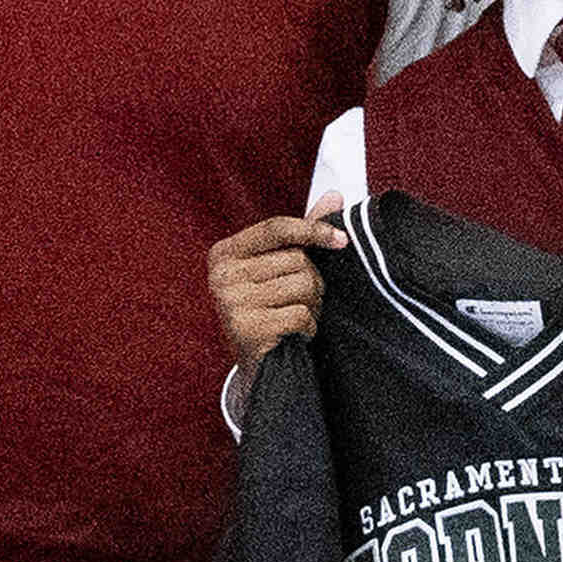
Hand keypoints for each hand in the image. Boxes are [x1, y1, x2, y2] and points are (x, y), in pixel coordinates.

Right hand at [210, 212, 339, 362]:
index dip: (313, 230)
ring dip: (312, 304)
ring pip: (302, 285)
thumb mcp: (279, 267)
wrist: (259, 366)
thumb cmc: (270, 309)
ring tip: (297, 316)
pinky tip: (295, 334)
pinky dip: (308, 326)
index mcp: (224, 252)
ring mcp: (230, 302)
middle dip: (313, 280)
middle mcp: (221, 275)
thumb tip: (335, 195)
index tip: (341, 241)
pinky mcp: (245, 329)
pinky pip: (299, 314)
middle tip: (302, 300)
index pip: (276, 228)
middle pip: (296, 259)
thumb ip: (303, 231)